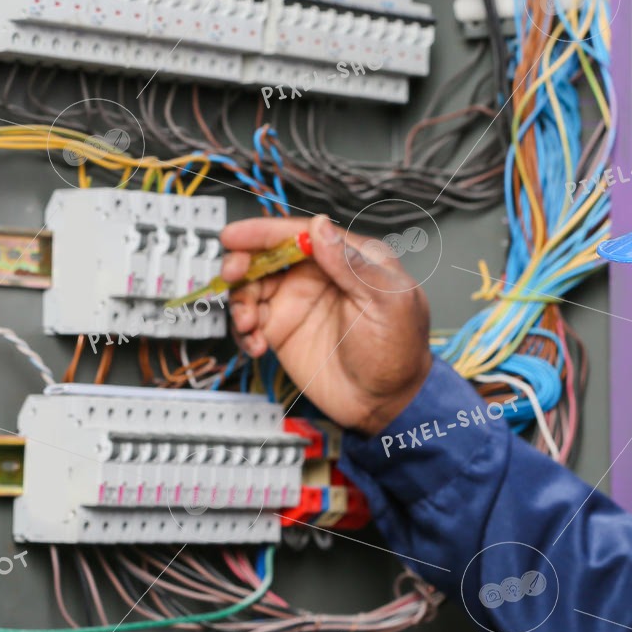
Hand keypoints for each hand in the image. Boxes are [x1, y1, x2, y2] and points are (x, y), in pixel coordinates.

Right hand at [220, 213, 432, 434]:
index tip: (236, 236)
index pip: (301, 233)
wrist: (386, 404)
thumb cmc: (399, 352)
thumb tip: (321, 227)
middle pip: (268, 254)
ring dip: (240, 300)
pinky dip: (243, 331)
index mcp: (348, 259)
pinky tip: (256, 344)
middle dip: (243, 261)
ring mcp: (298, 303)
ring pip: (252, 286)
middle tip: (233, 274)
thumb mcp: (386, 303)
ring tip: (250, 322)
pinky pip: (250, 321)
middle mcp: (318, 276)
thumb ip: (352, 264)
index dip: (264, 232)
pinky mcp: (282, 332)